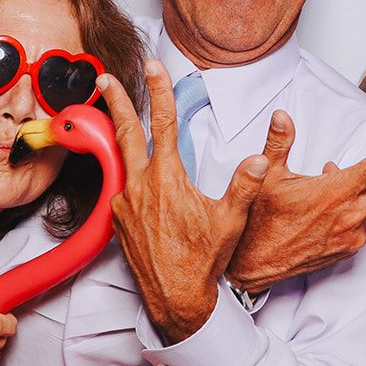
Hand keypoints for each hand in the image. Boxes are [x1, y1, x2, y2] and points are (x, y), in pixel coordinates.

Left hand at [106, 60, 267, 343]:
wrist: (175, 299)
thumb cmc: (203, 261)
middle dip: (117, 101)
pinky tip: (130, 169)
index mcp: (167, 179)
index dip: (161, 90)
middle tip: (105, 78)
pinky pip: (119, 184)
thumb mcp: (230, 221)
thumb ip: (244, 186)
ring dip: (115, 131)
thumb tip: (260, 160)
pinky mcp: (119, 219)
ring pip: (118, 156)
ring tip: (111, 115)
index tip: (155, 66)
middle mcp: (140, 186)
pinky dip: (122, 167)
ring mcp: (125, 203)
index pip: (165, 124)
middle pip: (126, 132)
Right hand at [226, 111, 365, 293]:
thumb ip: (279, 142)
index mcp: (335, 191)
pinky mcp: (348, 249)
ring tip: (334, 184)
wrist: (250, 266)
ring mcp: (352, 235)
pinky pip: (360, 221)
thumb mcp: (266, 175)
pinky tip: (331, 204)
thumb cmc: (258, 220)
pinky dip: (354, 207)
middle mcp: (350, 215)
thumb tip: (283, 115)